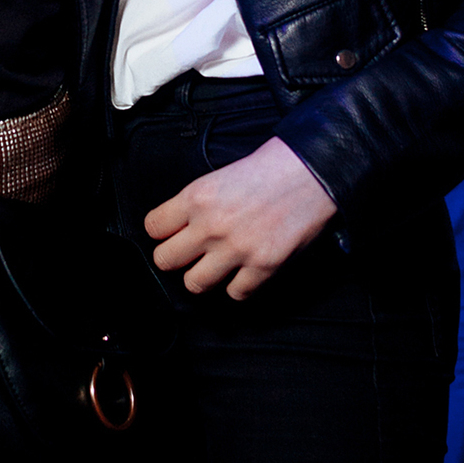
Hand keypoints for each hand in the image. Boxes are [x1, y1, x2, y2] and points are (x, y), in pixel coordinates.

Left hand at [145, 136, 338, 300]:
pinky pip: (235, 293)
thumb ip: (195, 204)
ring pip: (194, 284)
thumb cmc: (269, 169)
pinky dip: (239, 285)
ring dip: (204, 276)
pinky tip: (245, 270)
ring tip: (217, 264)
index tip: (172, 233)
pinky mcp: (263, 266)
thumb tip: (178, 228)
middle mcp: (211, 225)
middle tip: (191, 252)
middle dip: (176, 257)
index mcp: (197, 197)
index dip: (162, 232)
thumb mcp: (219, 177)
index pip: (153, 228)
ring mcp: (236, 249)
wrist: (311, 172)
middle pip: (165, 260)